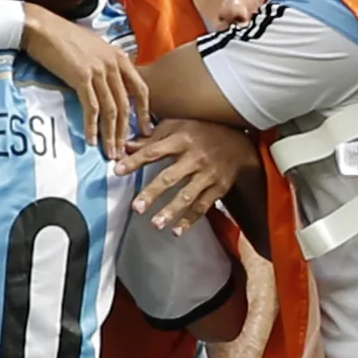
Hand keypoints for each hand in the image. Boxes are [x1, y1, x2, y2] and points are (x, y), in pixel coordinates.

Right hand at [21, 9, 150, 158]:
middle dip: (126, 131)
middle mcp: (113, 64)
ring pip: (111, 110)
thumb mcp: (93, 48)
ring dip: (111, 135)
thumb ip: (104, 65)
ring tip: (110, 152)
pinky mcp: (82, 78)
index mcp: (119, 57)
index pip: (140, 89)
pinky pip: (92, 108)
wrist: (43, 28)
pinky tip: (91, 140)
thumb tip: (105, 84)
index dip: (144, 112)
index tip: (145, 129)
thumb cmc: (62, 37)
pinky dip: (92, 127)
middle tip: (123, 150)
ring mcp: (99, 71)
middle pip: (126, 104)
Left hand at [120, 118, 257, 233]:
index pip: (154, 151)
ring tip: (154, 225)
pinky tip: (176, 231)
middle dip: (153, 193)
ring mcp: (208, 174)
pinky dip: (190, 220)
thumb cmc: (201, 132)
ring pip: (188, 195)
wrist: (240, 143)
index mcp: (182, 139)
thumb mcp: (178, 126)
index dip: (135, 161)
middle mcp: (196, 157)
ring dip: (171, 211)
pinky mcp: (219, 188)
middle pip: (171, 177)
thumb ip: (152, 138)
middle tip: (136, 207)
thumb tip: (125, 146)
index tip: (117, 171)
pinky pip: (203, 206)